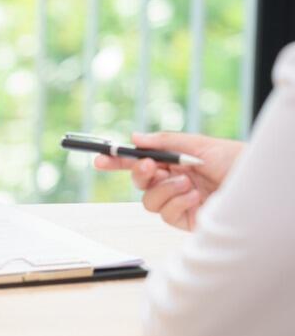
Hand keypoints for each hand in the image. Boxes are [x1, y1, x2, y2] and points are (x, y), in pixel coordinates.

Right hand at [94, 132, 244, 230]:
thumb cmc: (236, 162)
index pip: (141, 161)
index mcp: (177, 162)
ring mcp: (179, 202)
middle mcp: (174, 182)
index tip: (101, 158)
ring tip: (189, 183)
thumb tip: (136, 138)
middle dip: (139, 173)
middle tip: (148, 167)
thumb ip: (165, 142)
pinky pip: (166, 214)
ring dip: (166, 189)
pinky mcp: (186, 220)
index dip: (118, 161)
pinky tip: (196, 197)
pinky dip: (178, 203)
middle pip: (139, 183)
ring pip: (149, 201)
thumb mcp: (198, 145)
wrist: (258, 187)